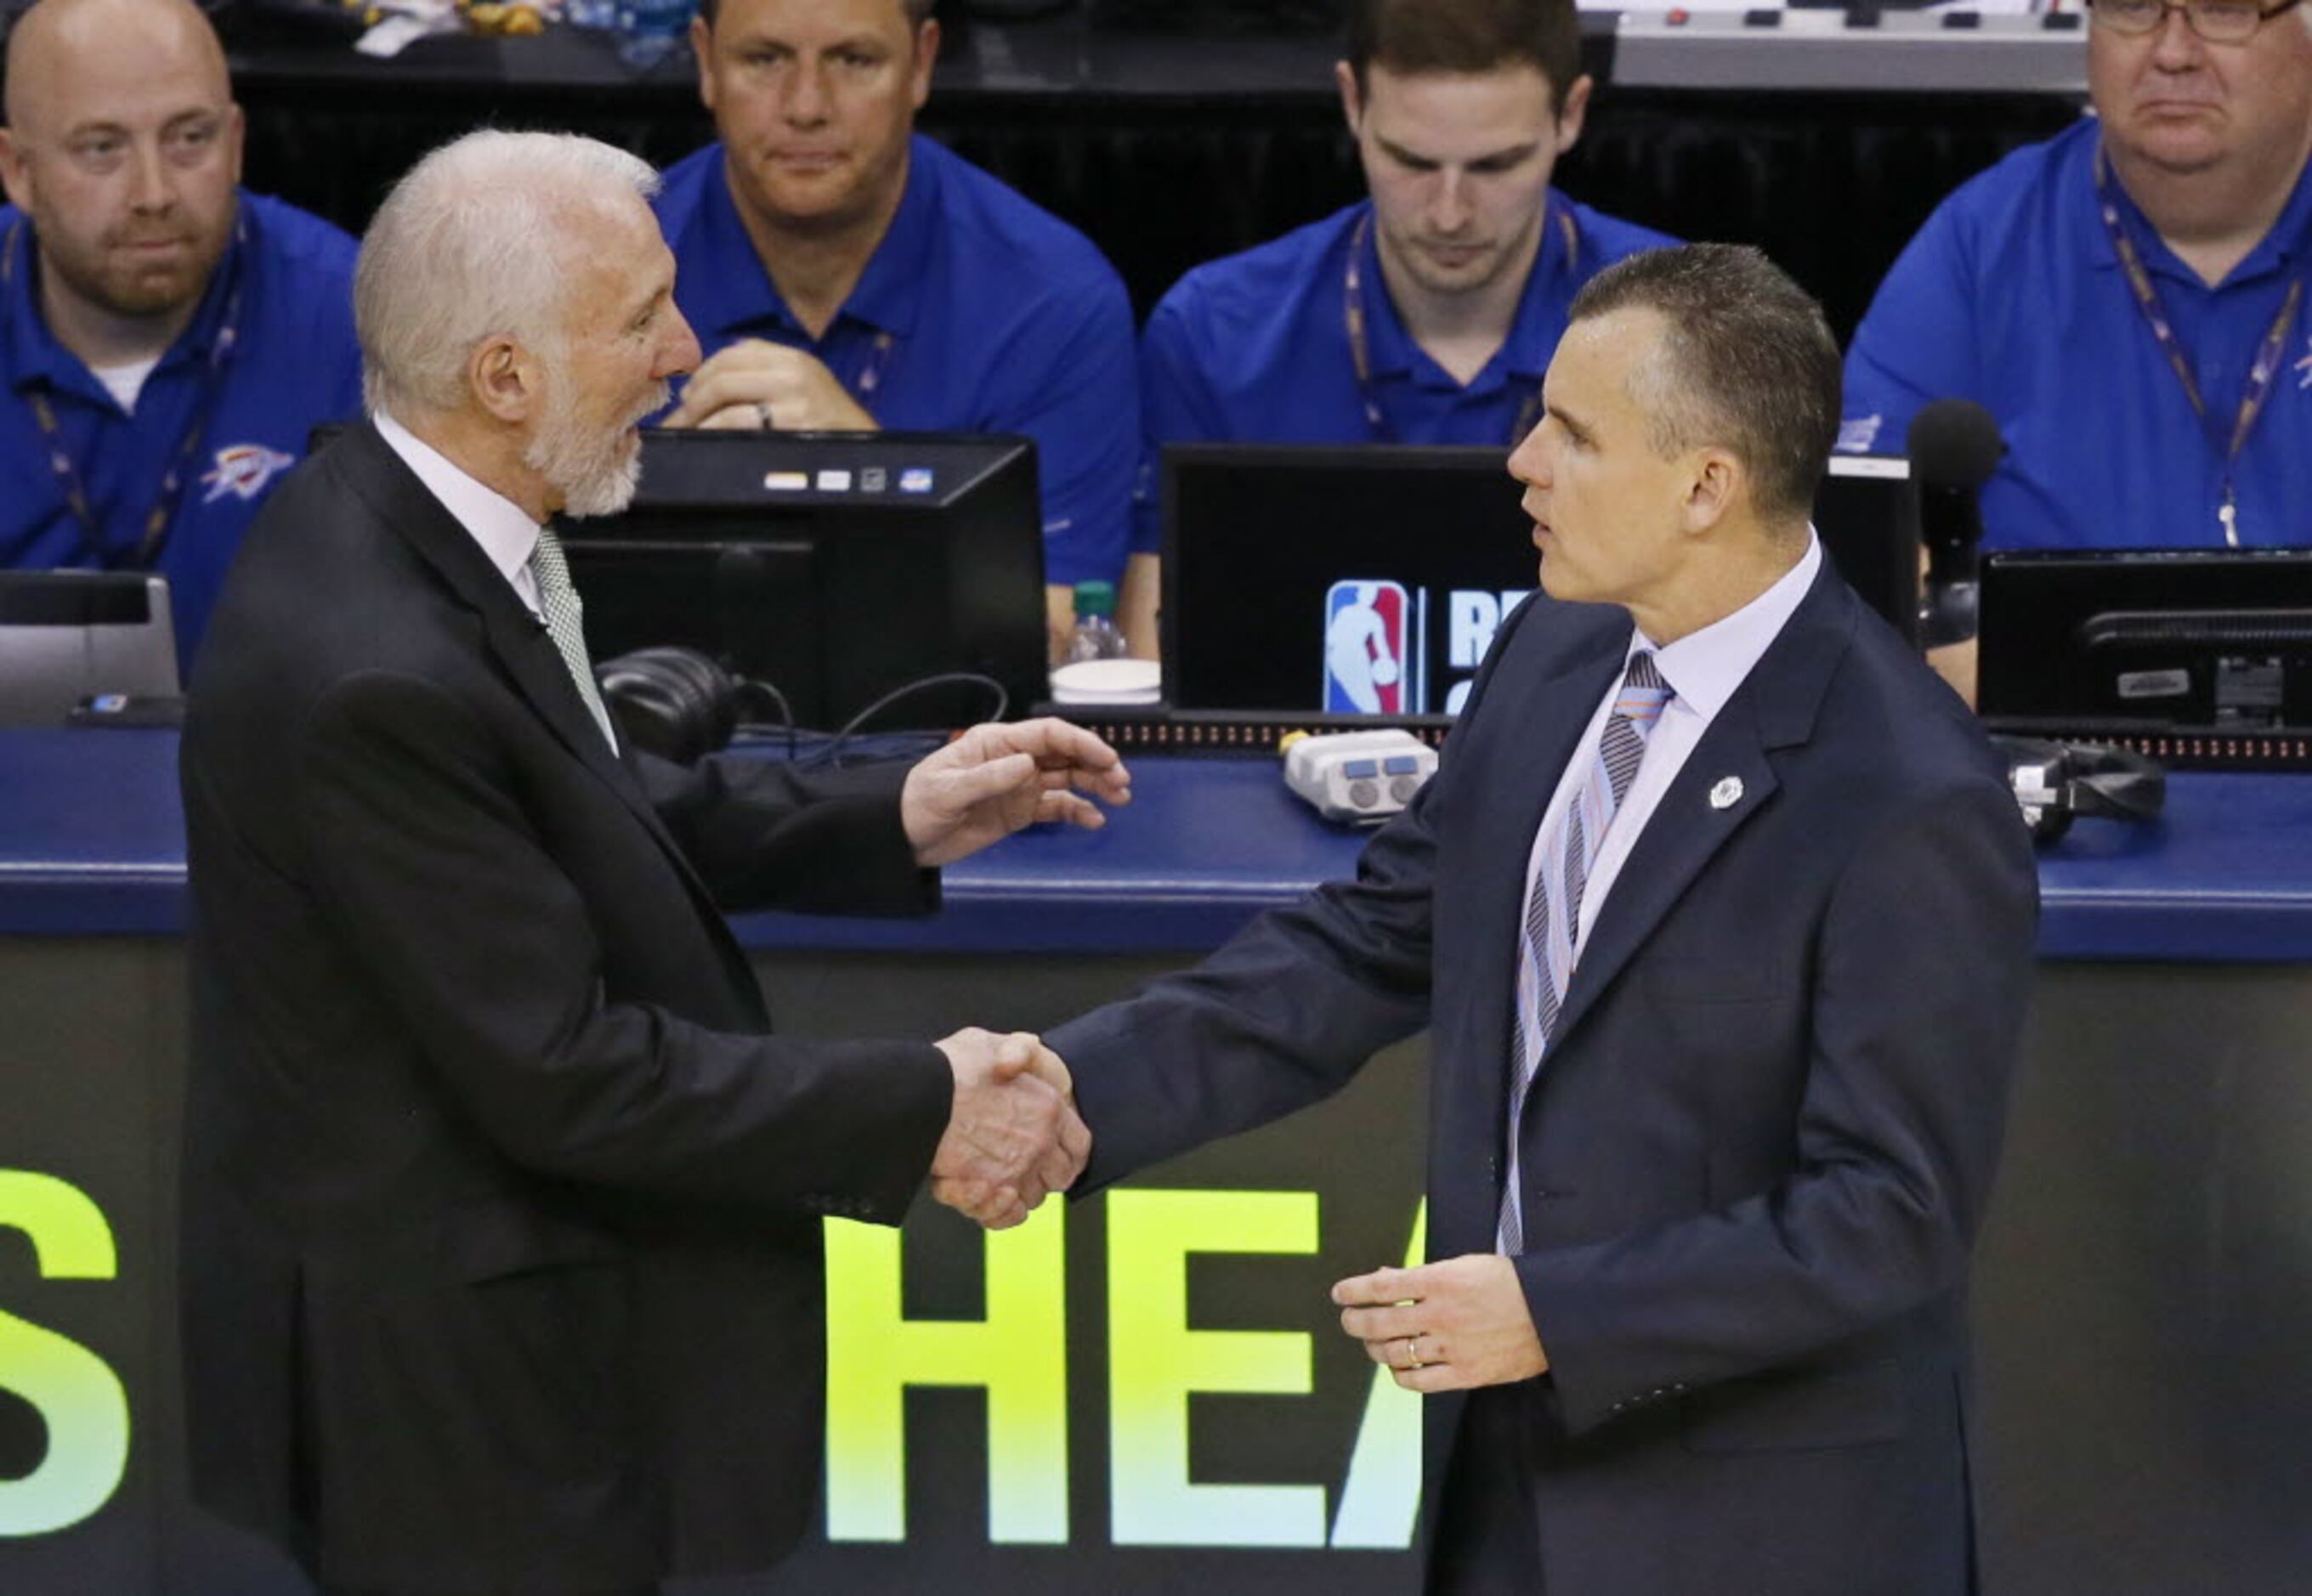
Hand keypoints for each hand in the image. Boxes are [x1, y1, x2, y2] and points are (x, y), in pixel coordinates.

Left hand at [661, 339, 877, 431]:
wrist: (867, 453)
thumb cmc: (830, 427)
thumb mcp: (806, 389)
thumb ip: (767, 376)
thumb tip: (709, 386)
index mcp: (793, 358)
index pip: (734, 352)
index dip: (703, 373)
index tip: (689, 396)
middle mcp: (793, 369)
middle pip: (722, 372)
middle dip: (692, 398)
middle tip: (679, 421)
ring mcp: (794, 395)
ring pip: (723, 393)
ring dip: (694, 416)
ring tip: (686, 433)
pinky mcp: (792, 422)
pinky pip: (736, 420)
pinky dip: (712, 430)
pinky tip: (706, 440)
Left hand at [902, 718, 1130, 867]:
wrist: (904, 838)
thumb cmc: (919, 805)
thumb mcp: (948, 790)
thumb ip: (990, 777)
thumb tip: (1028, 765)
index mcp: (997, 743)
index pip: (1048, 735)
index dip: (1080, 743)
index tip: (1107, 758)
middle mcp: (1014, 759)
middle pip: (1065, 755)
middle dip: (1096, 764)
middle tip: (1121, 783)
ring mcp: (1019, 785)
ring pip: (1067, 779)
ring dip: (1094, 786)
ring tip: (1119, 799)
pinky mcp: (1020, 811)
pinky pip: (1056, 807)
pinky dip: (1077, 811)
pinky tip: (1094, 820)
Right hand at [930, 1028, 1090, 1228]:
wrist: (916, 1095)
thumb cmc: (950, 1068)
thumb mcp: (990, 1043)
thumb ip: (1015, 1051)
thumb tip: (1019, 1064)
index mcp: (1049, 1109)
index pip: (1079, 1144)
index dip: (1069, 1150)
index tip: (1056, 1151)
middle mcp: (1039, 1145)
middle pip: (1059, 1176)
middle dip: (1043, 1173)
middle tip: (1018, 1162)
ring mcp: (1014, 1172)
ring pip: (1030, 1198)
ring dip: (1014, 1191)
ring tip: (990, 1175)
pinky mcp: (986, 1193)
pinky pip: (1005, 1217)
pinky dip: (996, 1211)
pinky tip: (982, 1192)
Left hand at [1332, 1254, 1548, 1392]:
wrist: (1552, 1316)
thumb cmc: (1508, 1284)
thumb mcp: (1465, 1265)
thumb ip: (1422, 1275)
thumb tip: (1383, 1279)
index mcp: (1440, 1281)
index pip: (1382, 1287)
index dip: (1353, 1291)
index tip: (1340, 1294)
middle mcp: (1441, 1315)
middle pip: (1379, 1323)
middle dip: (1355, 1322)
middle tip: (1349, 1320)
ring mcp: (1451, 1347)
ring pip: (1393, 1354)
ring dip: (1374, 1348)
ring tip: (1371, 1343)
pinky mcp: (1464, 1374)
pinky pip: (1418, 1382)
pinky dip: (1400, 1375)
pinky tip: (1397, 1367)